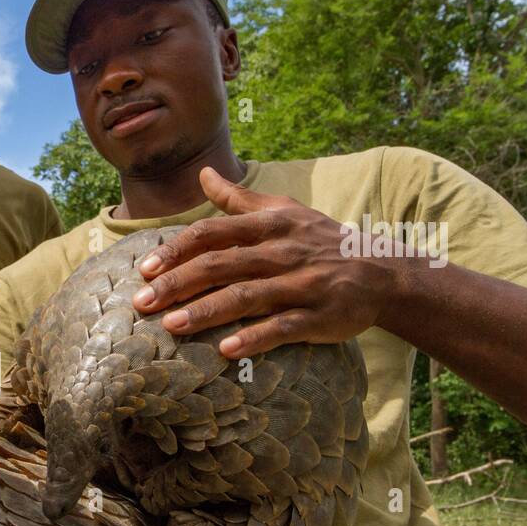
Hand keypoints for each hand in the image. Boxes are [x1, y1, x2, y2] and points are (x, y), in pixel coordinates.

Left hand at [131, 166, 398, 356]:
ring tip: (172, 325)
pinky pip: (284, 327)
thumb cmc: (321, 242)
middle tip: (142, 302)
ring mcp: (302, 284)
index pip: (215, 233)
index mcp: (271, 226)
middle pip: (223, 265)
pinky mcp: (320, 316)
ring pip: (248, 296)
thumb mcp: (285, 212)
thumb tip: (202, 175)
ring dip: (207, 311)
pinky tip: (226, 350)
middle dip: (179, 283)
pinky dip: (255, 338)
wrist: (384, 272)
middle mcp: (283, 252)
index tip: (146, 268)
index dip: (178, 249)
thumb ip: (239, 199)